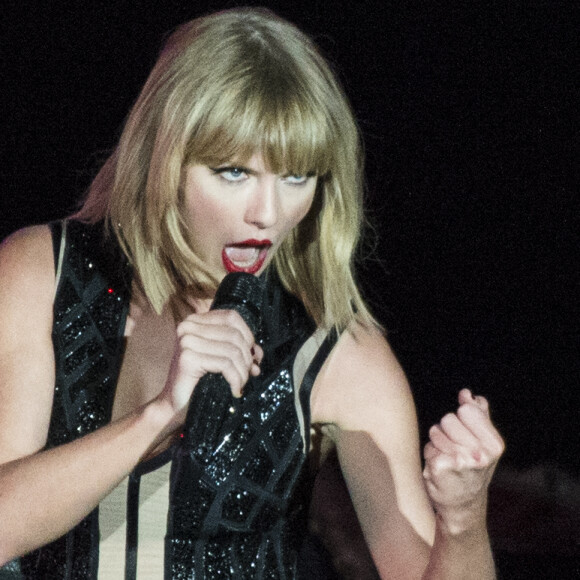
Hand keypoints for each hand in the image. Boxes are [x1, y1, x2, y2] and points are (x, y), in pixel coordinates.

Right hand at [158, 309, 262, 422]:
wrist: (175, 406)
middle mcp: (188, 327)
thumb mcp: (221, 359)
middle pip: (234, 334)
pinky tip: (235, 390)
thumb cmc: (199, 382)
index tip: (252, 356)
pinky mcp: (188, 358)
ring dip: (243, 371)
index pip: (231, 317)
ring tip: (241, 384)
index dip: (248, 335)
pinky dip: (236, 379)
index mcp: (195, 321)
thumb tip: (258, 352)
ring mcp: (186, 341)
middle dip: (247, 357)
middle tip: (248, 374)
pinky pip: (225, 364)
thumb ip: (239, 349)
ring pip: (232, 350)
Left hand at [423, 389, 504, 532]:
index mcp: (494, 445)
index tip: (468, 438)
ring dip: (438, 443)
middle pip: (448, 419)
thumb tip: (468, 394)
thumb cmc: (471, 469)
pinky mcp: (441, 468)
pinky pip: (428, 447)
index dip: (462, 420)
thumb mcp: (482, 443)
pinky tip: (439, 469)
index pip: (466, 409)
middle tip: (456, 452)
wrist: (462, 505)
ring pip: (435, 431)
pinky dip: (430, 455)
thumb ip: (478, 415)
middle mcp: (481, 454)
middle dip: (448, 432)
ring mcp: (460, 462)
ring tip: (448, 460)